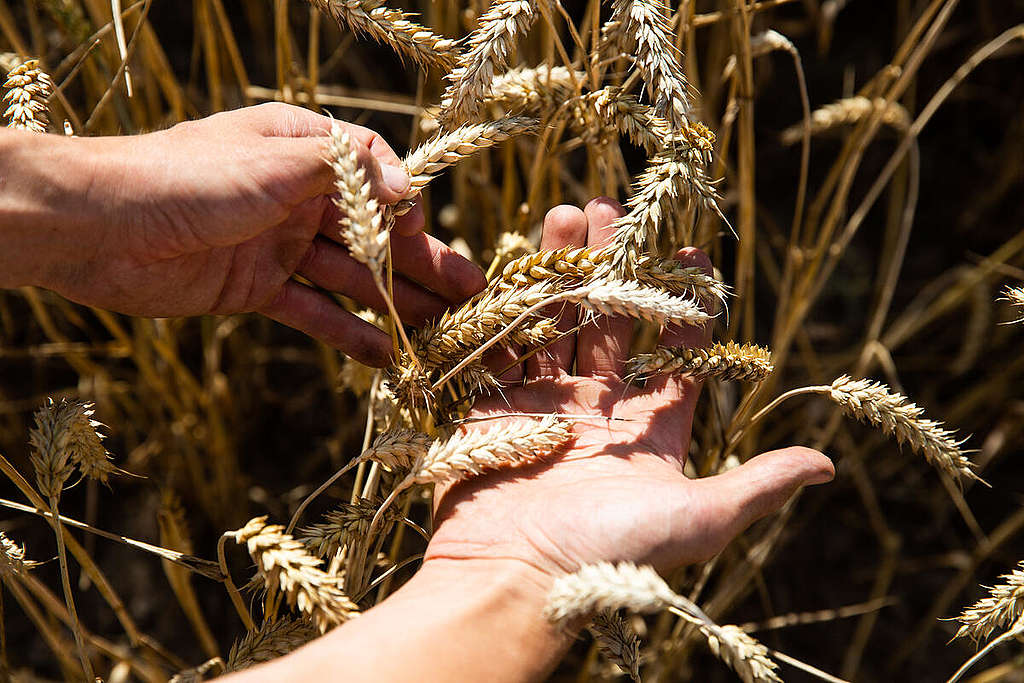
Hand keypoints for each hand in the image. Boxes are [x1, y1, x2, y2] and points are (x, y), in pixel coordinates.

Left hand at [29, 103, 484, 365]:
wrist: (99, 228)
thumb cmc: (187, 178)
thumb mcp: (276, 159)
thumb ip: (347, 172)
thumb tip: (409, 190)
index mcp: (301, 151)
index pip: (373, 174)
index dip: (405, 206)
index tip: (420, 232)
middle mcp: (295, 197)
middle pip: (373, 233)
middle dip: (423, 264)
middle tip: (474, 296)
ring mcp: (278, 245)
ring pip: (352, 278)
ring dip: (398, 304)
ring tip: (446, 334)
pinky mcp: (256, 289)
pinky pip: (315, 313)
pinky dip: (349, 334)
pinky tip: (389, 357)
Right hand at [425, 197, 833, 585]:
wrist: (511, 578)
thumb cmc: (609, 552)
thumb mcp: (697, 519)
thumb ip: (756, 485)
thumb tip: (826, 465)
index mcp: (650, 432)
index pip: (676, 355)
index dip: (687, 306)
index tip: (693, 252)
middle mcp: (599, 412)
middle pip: (612, 323)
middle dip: (616, 265)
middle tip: (615, 209)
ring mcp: (544, 404)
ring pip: (558, 321)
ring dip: (564, 268)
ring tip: (571, 211)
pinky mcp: (493, 406)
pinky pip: (505, 344)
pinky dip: (513, 303)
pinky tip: (522, 258)